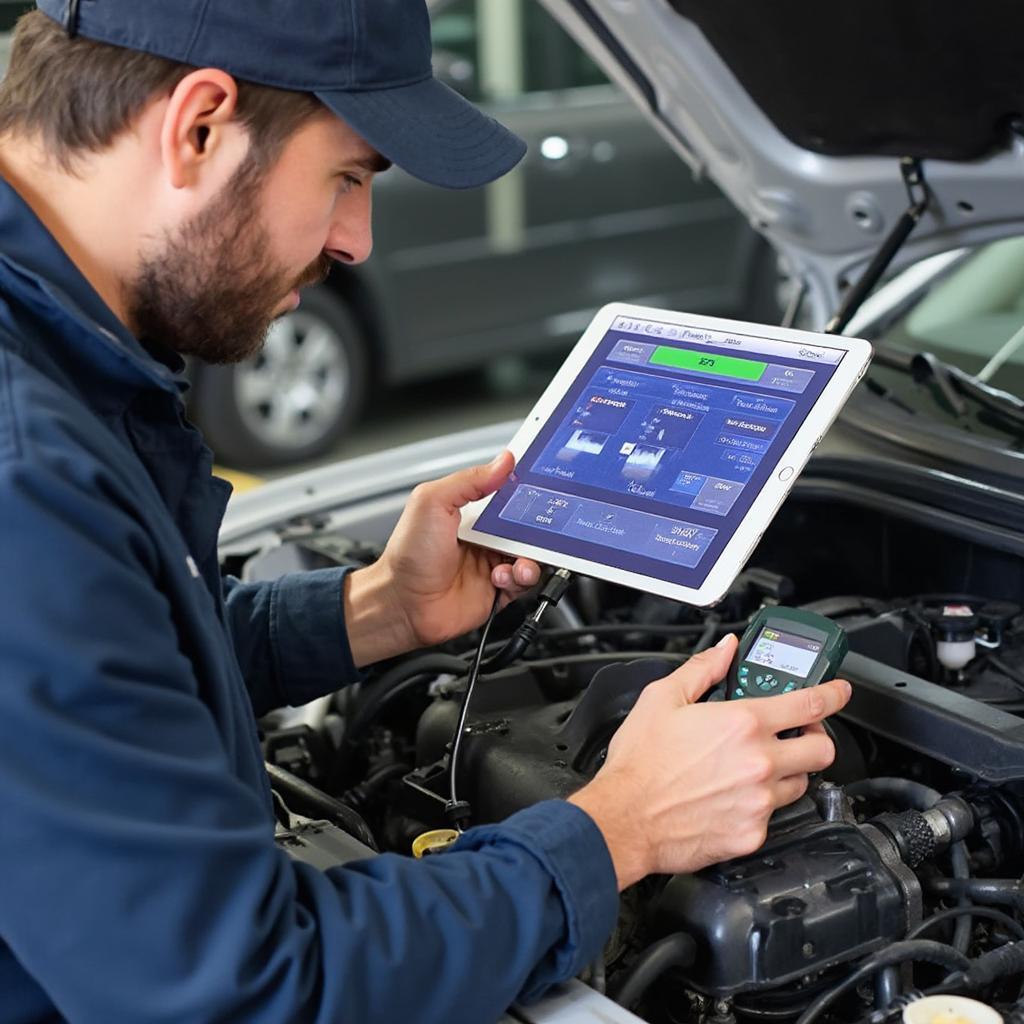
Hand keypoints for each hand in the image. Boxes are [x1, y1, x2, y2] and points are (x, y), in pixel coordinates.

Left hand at [343, 451, 541, 665]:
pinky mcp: (499, 591)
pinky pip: (525, 583)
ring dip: (531, 557)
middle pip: (526, 525)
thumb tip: (503, 461)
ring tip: (517, 560)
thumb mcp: (432, 502)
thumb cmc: (408, 555)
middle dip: (537, 527)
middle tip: (537, 528)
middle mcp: (485, 537)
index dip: (525, 489)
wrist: (403, 604)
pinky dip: (521, 579)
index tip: (540, 486)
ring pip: (532, 555)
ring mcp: (493, 563)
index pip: (507, 493)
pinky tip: (501, 577)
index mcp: (471, 512)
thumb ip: (469, 480)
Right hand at [569, 635, 851, 888]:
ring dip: (789, 770)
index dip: (834, 694)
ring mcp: (759, 801)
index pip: (810, 705)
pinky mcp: (753, 833)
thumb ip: (702, 670)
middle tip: (796, 734)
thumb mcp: (662, 698)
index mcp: (741, 724)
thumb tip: (726, 651)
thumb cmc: (640, 763)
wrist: (624, 819)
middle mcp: (759, 762)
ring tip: (758, 766)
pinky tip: (734, 796)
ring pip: (801, 783)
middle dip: (814, 738)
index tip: (839, 691)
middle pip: (822, 749)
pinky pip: (774, 815)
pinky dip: (761, 803)